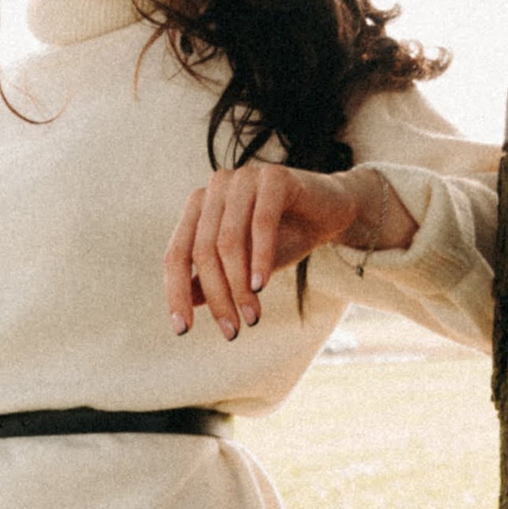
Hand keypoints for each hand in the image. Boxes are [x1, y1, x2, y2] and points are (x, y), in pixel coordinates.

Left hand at [164, 161, 418, 337]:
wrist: (331, 212)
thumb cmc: (282, 238)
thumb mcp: (243, 267)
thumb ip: (212, 281)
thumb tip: (184, 310)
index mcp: (199, 208)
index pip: (177, 254)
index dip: (176, 293)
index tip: (182, 330)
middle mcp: (215, 188)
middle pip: (202, 252)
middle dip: (217, 296)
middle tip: (232, 331)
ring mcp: (243, 178)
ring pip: (229, 241)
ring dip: (238, 285)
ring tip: (252, 317)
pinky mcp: (274, 177)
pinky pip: (261, 223)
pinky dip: (260, 258)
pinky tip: (261, 286)